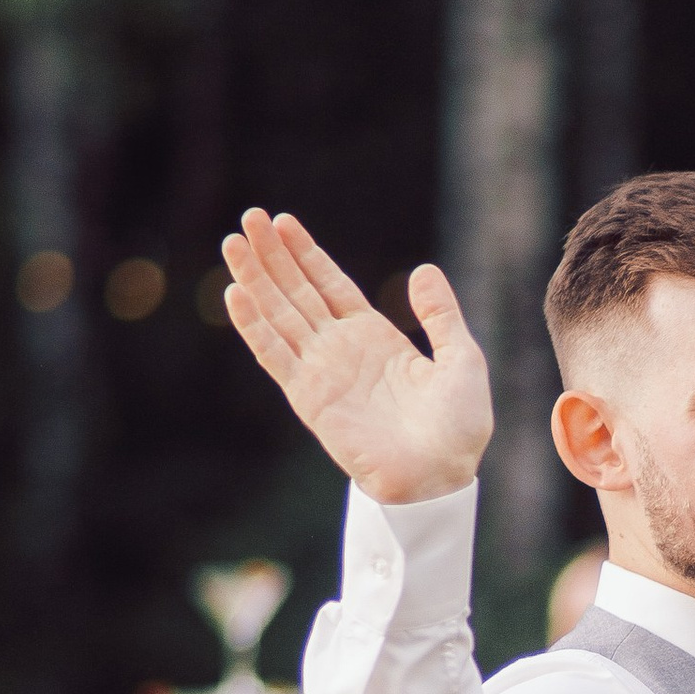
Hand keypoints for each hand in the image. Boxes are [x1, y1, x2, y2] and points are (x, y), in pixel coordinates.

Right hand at [221, 215, 493, 500]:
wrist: (441, 476)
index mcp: (374, 337)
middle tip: (248, 217)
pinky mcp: (309, 398)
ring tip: (232, 243)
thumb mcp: (461, 357)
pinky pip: (275, 355)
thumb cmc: (458, 427)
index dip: (306, 254)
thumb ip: (441, 315)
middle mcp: (341, 350)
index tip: (282, 221)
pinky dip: (254, 326)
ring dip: (255, 280)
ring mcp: (322, 372)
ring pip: (279, 316)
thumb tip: (424, 270)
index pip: (330, 284)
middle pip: (297, 292)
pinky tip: (236, 294)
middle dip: (272, 256)